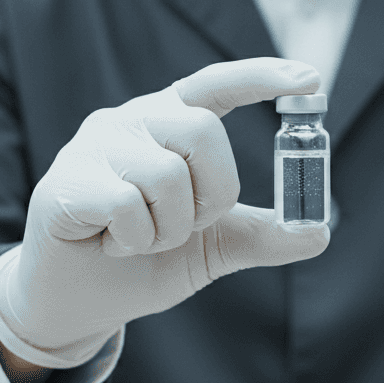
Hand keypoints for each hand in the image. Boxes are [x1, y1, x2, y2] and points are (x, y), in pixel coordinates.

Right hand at [0, 58, 330, 367]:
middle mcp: (130, 121)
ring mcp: (93, 147)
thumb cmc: (141, 262)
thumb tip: (319, 232)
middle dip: (214, 193)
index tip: (310, 79)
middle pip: (202, 130)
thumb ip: (262, 235)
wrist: (76, 305)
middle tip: (188, 226)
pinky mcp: (64, 182)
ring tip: (142, 240)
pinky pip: (126, 205)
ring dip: (170, 228)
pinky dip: (134, 241)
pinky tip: (111, 246)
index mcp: (168, 124)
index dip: (262, 77)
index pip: (216, 85)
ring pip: (167, 174)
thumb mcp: (212, 247)